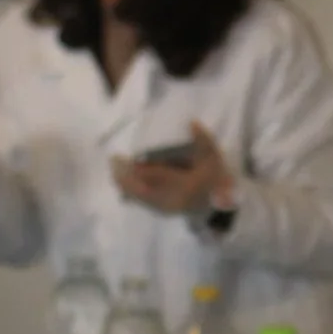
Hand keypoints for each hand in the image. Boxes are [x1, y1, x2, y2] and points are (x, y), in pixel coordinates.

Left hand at [110, 121, 233, 219]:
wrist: (219, 209)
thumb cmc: (216, 183)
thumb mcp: (213, 160)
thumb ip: (204, 142)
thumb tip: (192, 123)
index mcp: (183, 185)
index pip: (154, 177)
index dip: (136, 168)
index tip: (120, 157)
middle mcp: (170, 198)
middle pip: (140, 188)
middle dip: (123, 175)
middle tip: (113, 160)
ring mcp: (164, 207)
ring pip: (138, 197)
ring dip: (124, 184)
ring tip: (113, 170)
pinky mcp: (161, 210)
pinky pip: (141, 202)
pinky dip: (130, 193)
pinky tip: (122, 185)